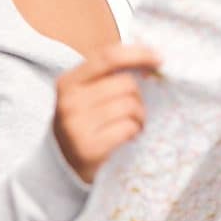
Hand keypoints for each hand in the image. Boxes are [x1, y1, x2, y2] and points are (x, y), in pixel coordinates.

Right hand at [53, 44, 161, 182]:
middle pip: (125, 84)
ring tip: (133, 125)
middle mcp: (69, 102)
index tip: (159, 59)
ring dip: (139, 116)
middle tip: (135, 110)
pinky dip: (134, 131)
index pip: (108, 57)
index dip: (137, 54)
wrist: (61, 166)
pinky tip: (128, 136)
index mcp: (68, 82)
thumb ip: (108, 77)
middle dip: (139, 96)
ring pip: (130, 106)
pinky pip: (128, 128)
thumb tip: (151, 62)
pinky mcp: (89, 148)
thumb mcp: (84, 96)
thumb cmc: (82, 124)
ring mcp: (77, 126)